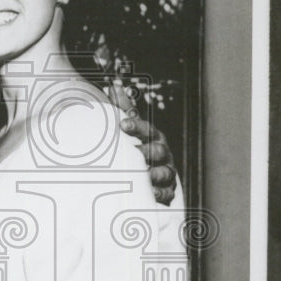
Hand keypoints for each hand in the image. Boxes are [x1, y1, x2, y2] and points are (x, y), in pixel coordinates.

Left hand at [109, 79, 176, 205]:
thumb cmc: (140, 149)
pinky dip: (160, 194)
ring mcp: (166, 173)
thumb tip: (114, 86)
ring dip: (156, 173)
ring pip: (165, 172)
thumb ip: (125, 111)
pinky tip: (152, 193)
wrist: (153, 177)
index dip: (136, 126)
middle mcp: (162, 154)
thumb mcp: (132, 130)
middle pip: (159, 150)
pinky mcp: (167, 192)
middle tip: (136, 152)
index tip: (123, 125)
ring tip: (146, 174)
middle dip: (148, 150)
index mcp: (152, 137)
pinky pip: (166, 193)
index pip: (146, 129)